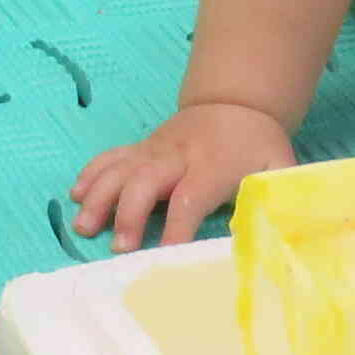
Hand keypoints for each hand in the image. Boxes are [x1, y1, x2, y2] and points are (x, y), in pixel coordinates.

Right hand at [69, 101, 296, 251]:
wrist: (235, 99)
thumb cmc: (256, 143)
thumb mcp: (278, 166)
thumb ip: (275, 196)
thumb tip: (271, 230)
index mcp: (211, 164)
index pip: (189, 197)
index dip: (176, 227)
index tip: (163, 255)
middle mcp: (176, 155)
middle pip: (145, 181)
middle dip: (129, 214)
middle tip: (119, 248)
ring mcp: (154, 149)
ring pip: (120, 168)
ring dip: (99, 196)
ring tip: (83, 226)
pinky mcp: (141, 146)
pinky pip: (111, 156)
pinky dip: (91, 173)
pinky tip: (75, 195)